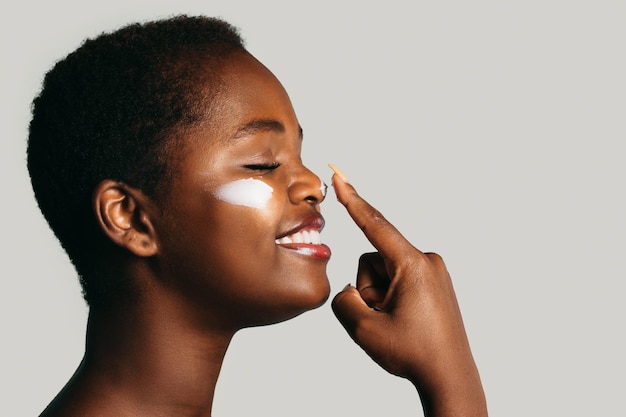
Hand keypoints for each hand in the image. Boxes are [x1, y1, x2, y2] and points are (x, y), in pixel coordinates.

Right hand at [330, 171, 486, 416]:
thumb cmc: (413, 354)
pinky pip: (399, 279)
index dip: (353, 200)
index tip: (341, 176)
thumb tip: (350, 289)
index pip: (375, 225)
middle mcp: (427, 261)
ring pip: (384, 272)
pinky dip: (392, 297)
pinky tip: (405, 319)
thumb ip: (343, 301)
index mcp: (412, 266)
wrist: (449, 377)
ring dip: (379, 295)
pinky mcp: (434, 281)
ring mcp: (433, 271)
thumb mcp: (365, 330)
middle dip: (368, 288)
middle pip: (373, 260)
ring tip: (397, 322)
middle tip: (385, 319)